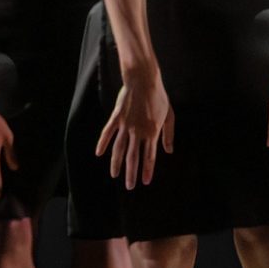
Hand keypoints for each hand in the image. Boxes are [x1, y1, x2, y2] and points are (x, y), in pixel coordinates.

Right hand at [96, 66, 172, 187]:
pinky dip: (103, 144)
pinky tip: (99, 154)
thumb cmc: (159, 98)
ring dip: (116, 164)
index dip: (147, 171)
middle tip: (129, 186)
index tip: (145, 182)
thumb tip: (169, 151)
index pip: (149, 157)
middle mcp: (138, 132)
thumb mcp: (169, 116)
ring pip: (119, 149)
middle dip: (131, 174)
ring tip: (114, 175)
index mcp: (152, 132)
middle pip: (133, 157)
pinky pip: (108, 133)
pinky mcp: (116, 117)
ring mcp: (126, 125)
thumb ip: (168, 135)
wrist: (144, 80)